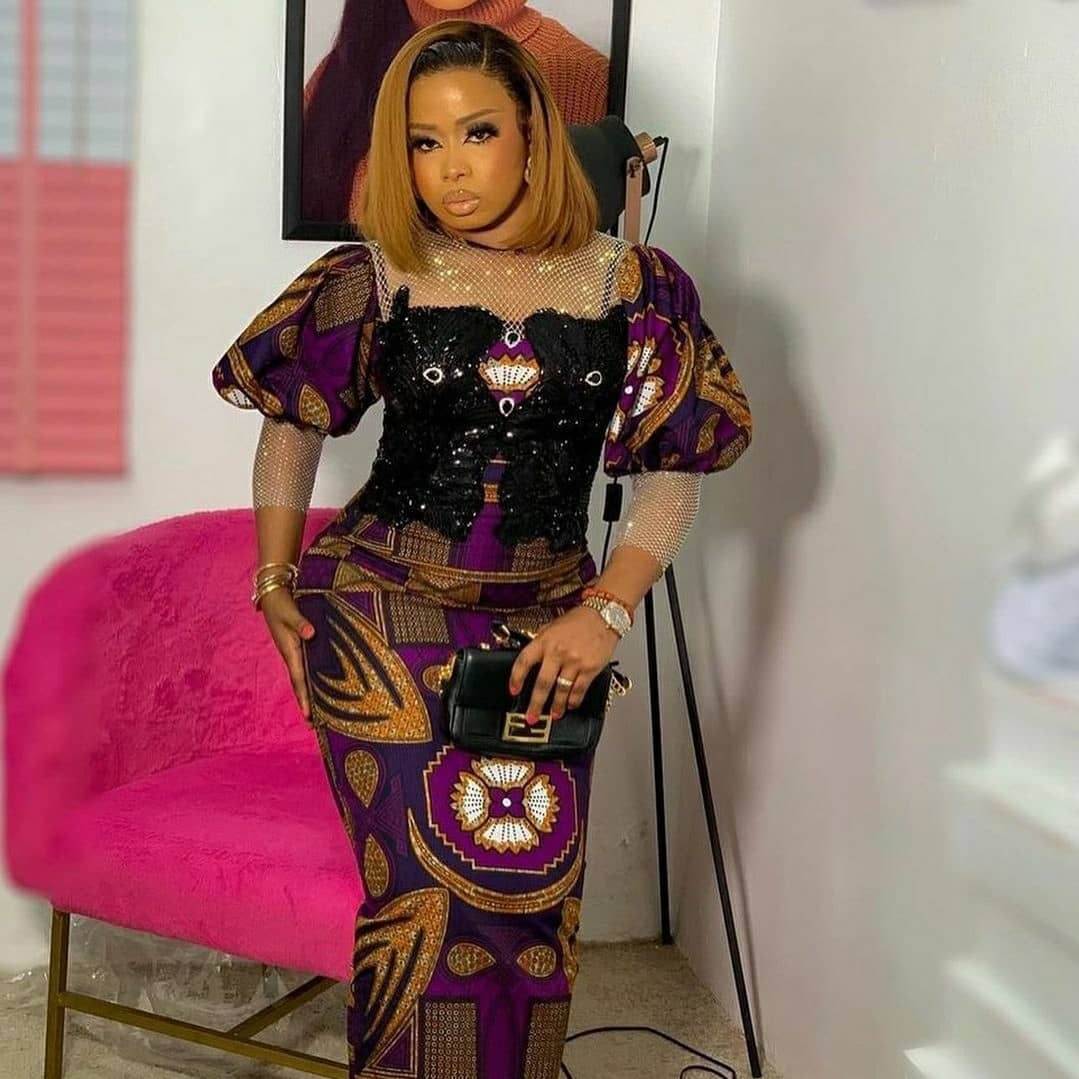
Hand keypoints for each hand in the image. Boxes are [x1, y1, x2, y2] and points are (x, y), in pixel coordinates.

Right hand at [259, 587, 315, 721]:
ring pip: (304, 677)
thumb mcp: (290, 612)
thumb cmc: (280, 604)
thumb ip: (300, 623)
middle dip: (307, 703)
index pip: (299, 679)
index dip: (304, 697)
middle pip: (301, 684)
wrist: (272, 596)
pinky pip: (307, 667)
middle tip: (316, 724)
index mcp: (290, 651)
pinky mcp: (299, 646)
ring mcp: (295, 652)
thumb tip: (310, 634)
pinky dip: (313, 678)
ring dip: (310, 693)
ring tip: (320, 713)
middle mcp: (292, 655)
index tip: (309, 715)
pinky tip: (322, 686)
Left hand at [507, 607, 620, 724]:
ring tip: (554, 715)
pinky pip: (579, 689)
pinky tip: (571, 705)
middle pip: (543, 683)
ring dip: (557, 706)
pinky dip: (574, 700)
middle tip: (532, 716)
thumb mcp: (552, 628)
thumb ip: (541, 645)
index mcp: (544, 641)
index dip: (516, 678)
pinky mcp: (590, 668)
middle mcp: (558, 652)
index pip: (524, 662)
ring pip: (562, 690)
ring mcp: (575, 661)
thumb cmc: (578, 621)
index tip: (513, 691)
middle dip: (536, 704)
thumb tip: (531, 663)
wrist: (603, 615)